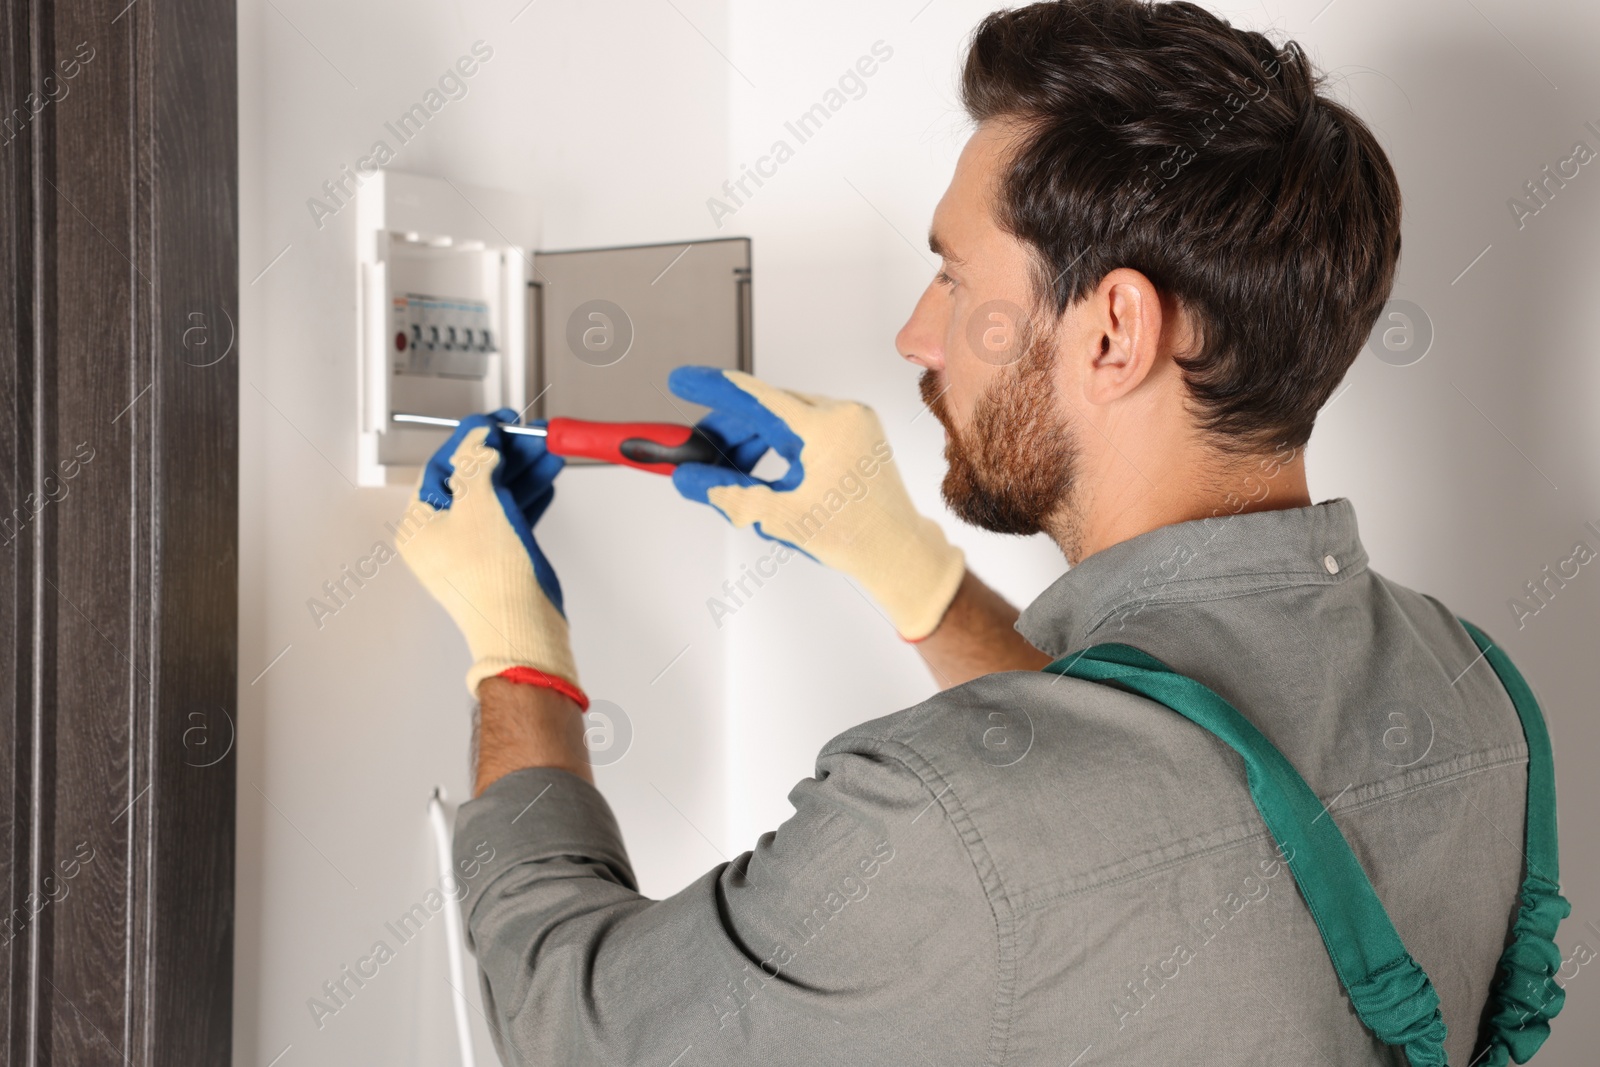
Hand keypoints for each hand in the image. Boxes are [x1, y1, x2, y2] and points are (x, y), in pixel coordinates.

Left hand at [395, 410, 585, 705]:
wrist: (522, 630)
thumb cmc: (492, 581)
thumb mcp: (480, 503)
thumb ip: (478, 463)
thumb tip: (480, 440)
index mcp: (420, 525)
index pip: (442, 466)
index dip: (471, 439)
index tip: (496, 422)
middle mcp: (441, 538)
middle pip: (474, 480)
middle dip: (507, 455)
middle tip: (530, 435)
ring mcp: (471, 551)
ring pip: (497, 498)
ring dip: (524, 473)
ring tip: (549, 451)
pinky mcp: (498, 562)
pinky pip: (511, 519)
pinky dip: (529, 498)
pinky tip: (547, 480)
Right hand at [668, 367, 963, 640]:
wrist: (897, 550)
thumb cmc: (854, 536)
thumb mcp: (779, 516)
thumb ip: (728, 492)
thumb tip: (690, 477)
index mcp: (825, 428)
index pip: (755, 397)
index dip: (712, 388)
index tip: (682, 380)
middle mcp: (842, 415)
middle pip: (766, 409)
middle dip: (729, 431)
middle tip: (698, 452)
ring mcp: (852, 421)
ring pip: (783, 418)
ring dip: (753, 442)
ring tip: (734, 476)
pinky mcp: (855, 432)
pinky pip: (804, 427)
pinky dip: (778, 446)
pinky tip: (764, 473)